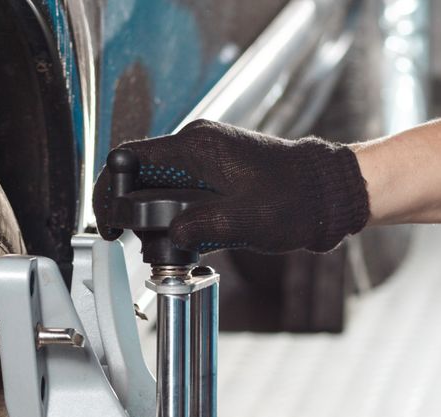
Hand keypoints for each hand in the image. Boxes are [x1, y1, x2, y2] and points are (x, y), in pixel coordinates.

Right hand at [91, 119, 370, 255]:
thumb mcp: (238, 223)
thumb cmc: (294, 201)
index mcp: (195, 145)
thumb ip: (193, 229)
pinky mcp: (220, 169)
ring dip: (156, 217)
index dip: (111, 191)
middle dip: (133, 210)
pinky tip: (186, 242)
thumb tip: (165, 239)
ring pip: (162, 184)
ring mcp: (209, 154)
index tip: (110, 224)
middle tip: (135, 243)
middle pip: (142, 173)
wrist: (330, 192)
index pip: (130, 159)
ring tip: (165, 249)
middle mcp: (197, 142)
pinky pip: (184, 189)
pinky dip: (177, 215)